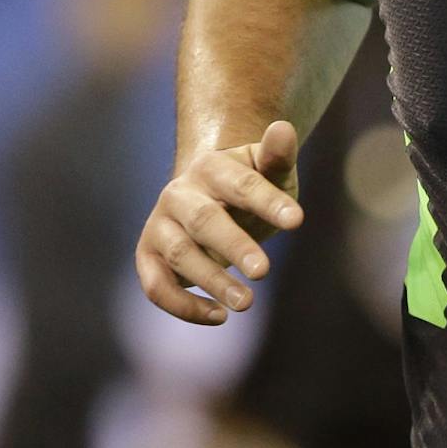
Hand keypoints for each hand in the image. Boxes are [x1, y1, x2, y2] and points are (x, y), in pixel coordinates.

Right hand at [136, 120, 303, 325]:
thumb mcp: (267, 170)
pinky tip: (219, 318)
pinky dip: (184, 305)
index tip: (298, 222)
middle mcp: (179, 194)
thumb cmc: (247, 186)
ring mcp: (160, 226)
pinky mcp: (148, 258)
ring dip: (213, 280)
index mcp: (211, 167)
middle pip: (205, 220)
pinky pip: (156, 286)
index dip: (268, 202)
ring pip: (182, 255)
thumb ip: (276, 156)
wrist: (207, 197)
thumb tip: (284, 129)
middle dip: (235, 246)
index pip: (241, 184)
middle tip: (264, 272)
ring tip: (248, 303)